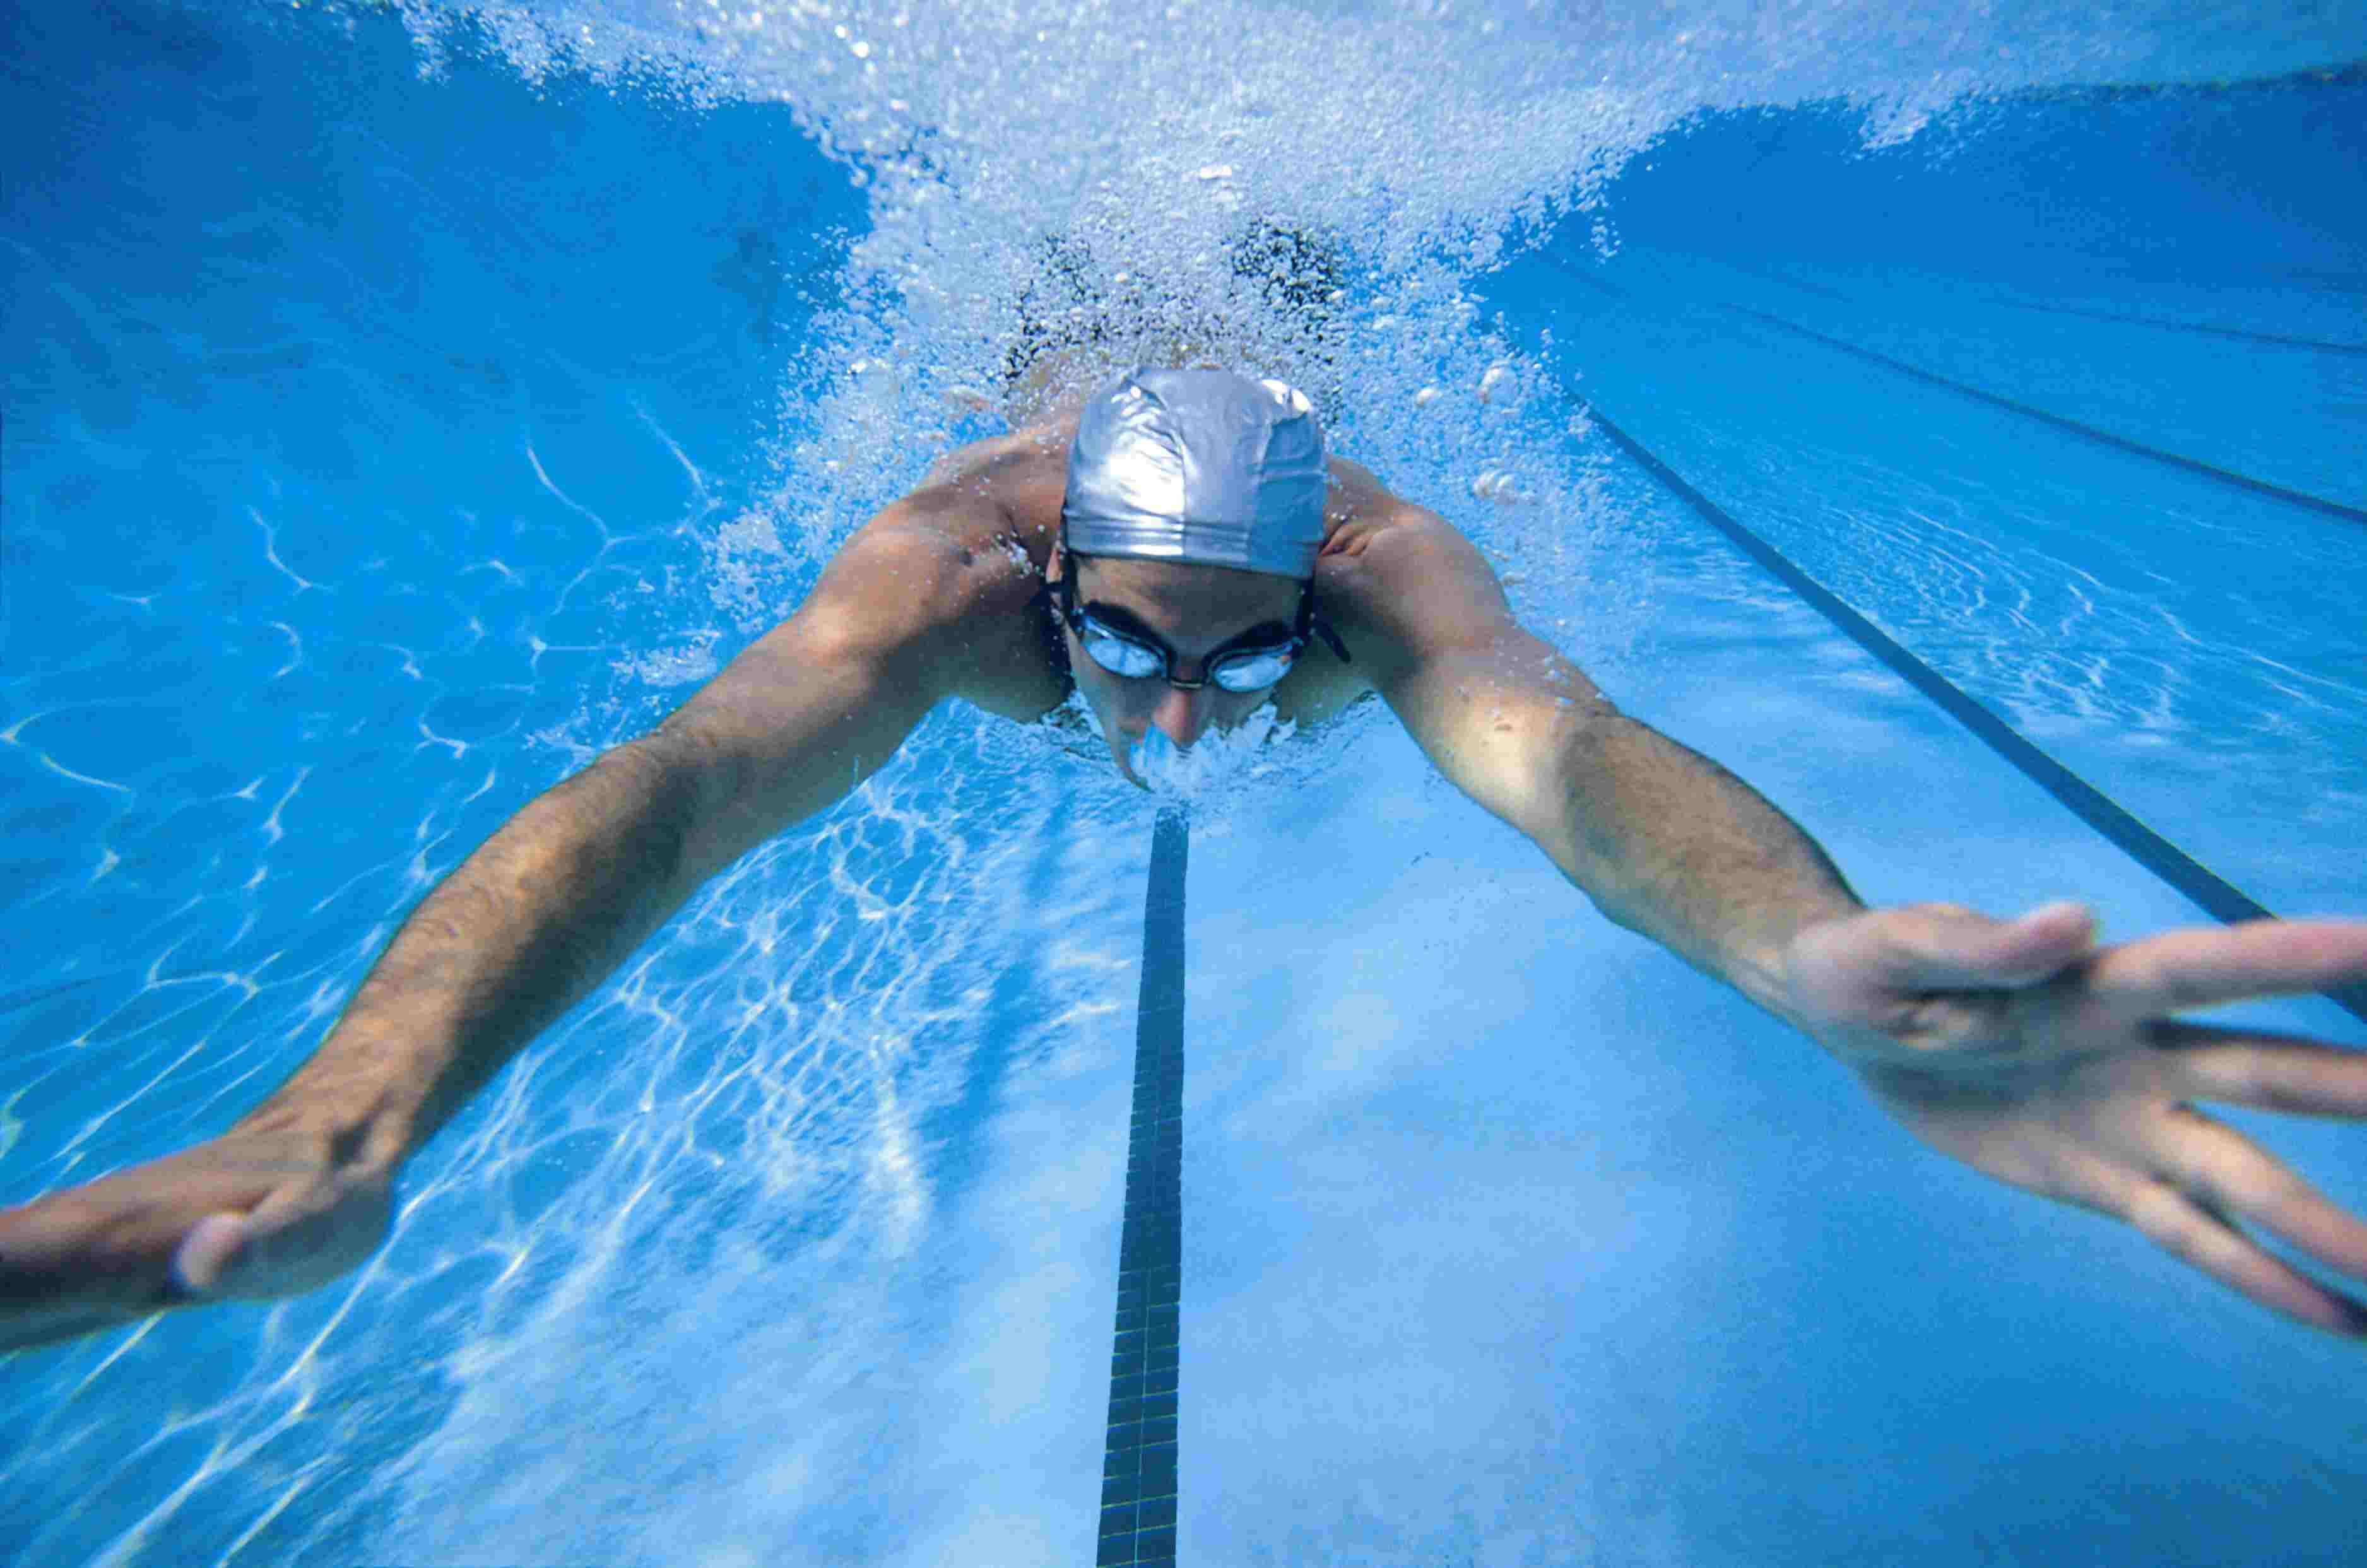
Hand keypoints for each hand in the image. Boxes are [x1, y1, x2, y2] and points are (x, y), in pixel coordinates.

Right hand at [0, 1113, 393, 1353]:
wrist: (340, 1133)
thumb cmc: (333, 1191)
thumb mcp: (318, 1224)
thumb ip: (260, 1246)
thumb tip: (201, 1263)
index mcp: (111, 1238)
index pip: (3, 1271)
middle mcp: (74, 1231)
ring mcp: (73, 1235)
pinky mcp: (83, 1245)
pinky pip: (4, 1267)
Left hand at [1783, 901, 2366, 1335]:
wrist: (1844, 1023)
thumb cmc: (1871, 966)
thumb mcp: (1899, 951)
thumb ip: (1983, 944)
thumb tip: (2071, 920)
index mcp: (2097, 984)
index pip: (2212, 970)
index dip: (2296, 957)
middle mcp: (2140, 1054)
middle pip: (2272, 1076)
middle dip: (2363, 1092)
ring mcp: (2131, 1123)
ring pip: (2252, 1176)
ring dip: (2333, 1225)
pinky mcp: (2102, 1181)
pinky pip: (2193, 1235)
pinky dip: (2264, 1278)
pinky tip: (2342, 1319)